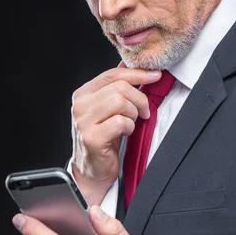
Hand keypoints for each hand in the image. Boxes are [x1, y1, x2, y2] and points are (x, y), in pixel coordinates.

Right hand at [71, 65, 160, 204]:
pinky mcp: (91, 138)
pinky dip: (129, 127)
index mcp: (83, 94)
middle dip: (140, 99)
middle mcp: (79, 105)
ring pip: (120, 102)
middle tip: (144, 112)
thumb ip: (115, 86)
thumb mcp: (108, 109)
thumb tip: (128, 64)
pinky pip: (120, 122)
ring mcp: (83, 122)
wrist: (92, 170)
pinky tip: (125, 133)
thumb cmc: (104, 138)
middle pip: (119, 87)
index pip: (112, 74)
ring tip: (131, 123)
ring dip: (134, 113)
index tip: (155, 76)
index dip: (137, 74)